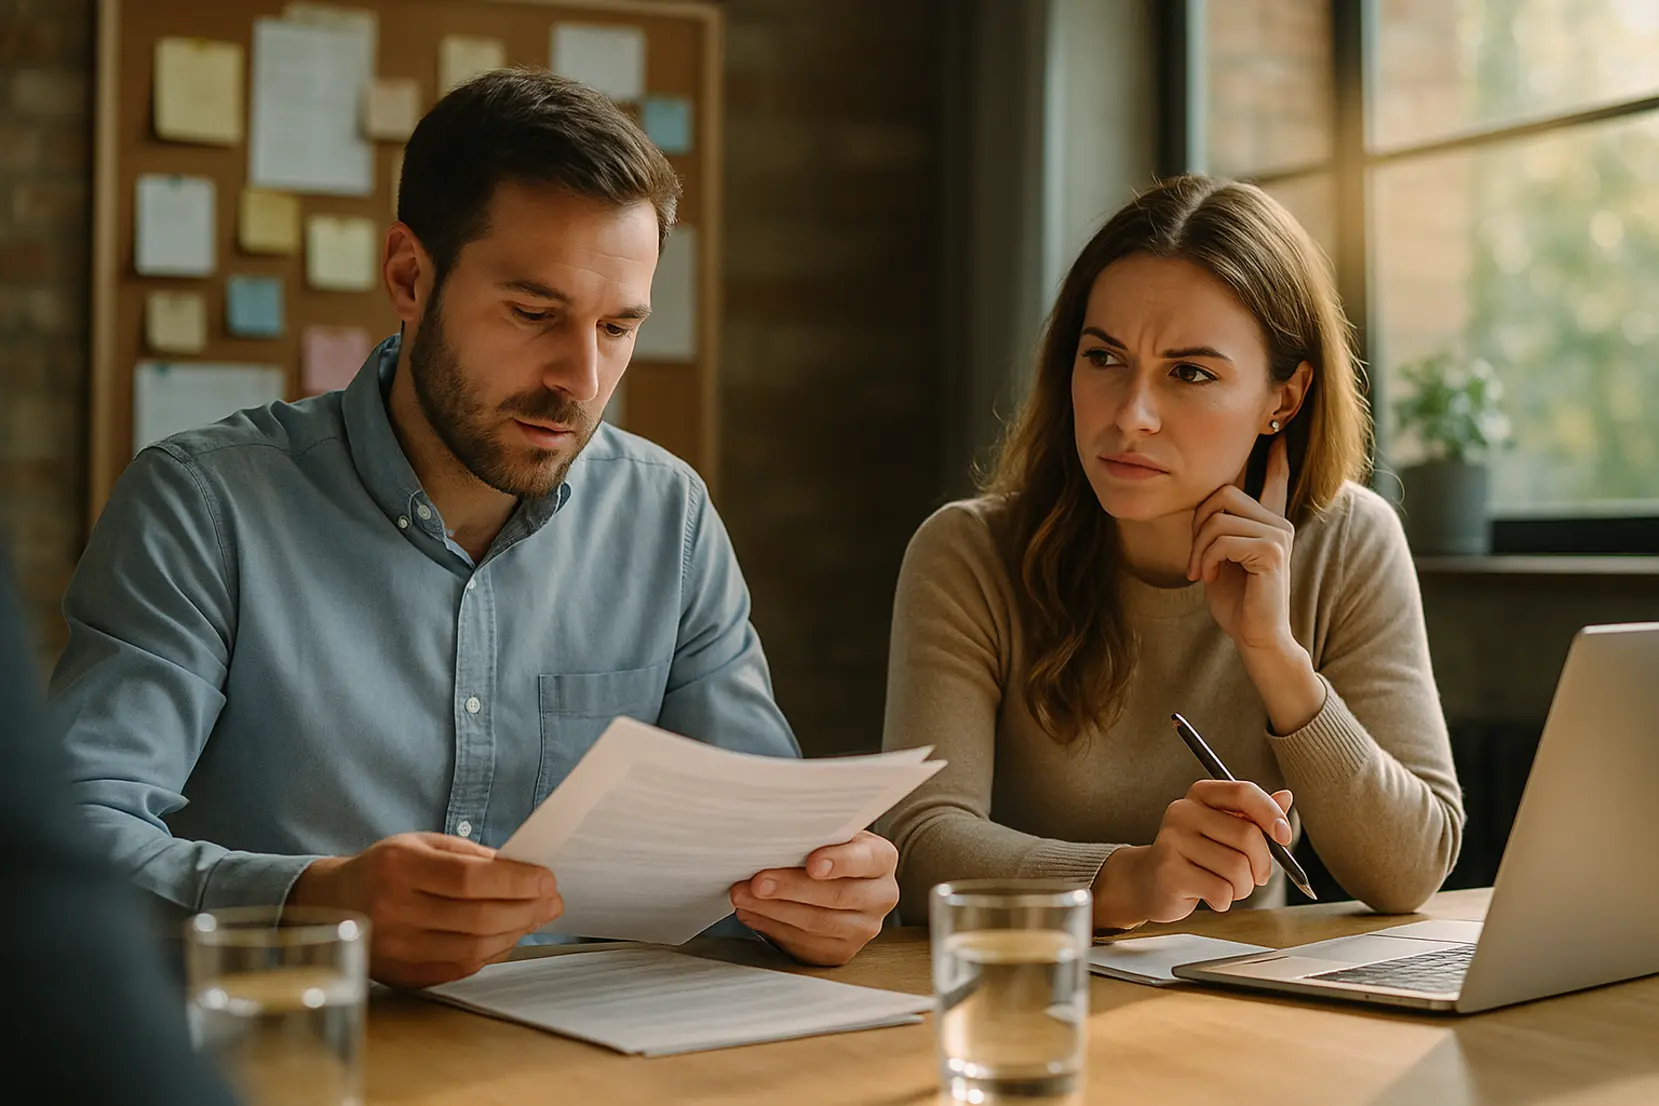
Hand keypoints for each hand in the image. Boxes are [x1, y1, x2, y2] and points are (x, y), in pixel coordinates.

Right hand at [287, 832, 562, 988]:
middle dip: (525, 909)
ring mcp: (396, 948)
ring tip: (535, 917)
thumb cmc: (387, 868)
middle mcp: (393, 909)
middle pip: (476, 917)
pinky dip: (492, 952)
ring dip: (515, 933)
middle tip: (552, 901)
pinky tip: (508, 936)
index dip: (514, 880)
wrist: (333, 904)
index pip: (468, 878)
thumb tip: (525, 873)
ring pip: (472, 947)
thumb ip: (471, 856)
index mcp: (399, 866)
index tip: (546, 879)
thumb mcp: (423, 844)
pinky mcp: (403, 975)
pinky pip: (460, 967)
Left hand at [729, 830, 898, 966]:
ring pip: (817, 923)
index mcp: (881, 859)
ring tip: (743, 897)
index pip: (865, 860)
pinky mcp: (841, 952)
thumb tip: (775, 836)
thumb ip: (814, 835)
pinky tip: (753, 914)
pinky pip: (805, 944)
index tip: (812, 864)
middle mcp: (880, 896)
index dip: (840, 862)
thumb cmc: (828, 851)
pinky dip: (773, 928)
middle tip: (758, 882)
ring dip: (773, 910)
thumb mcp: (830, 835)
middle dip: (792, 888)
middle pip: (837, 896)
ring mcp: (863, 929)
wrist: (838, 882)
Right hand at [1094, 781, 1294, 927]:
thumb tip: (1286, 797)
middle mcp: (1183, 811)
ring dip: (1242, 887)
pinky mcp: (1170, 871)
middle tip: (1256, 875)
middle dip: (1262, 865)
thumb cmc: (1194, 856)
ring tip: (1227, 886)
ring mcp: (1173, 840)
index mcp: (1201, 794)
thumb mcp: (1224, 829)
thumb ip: (1253, 815)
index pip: (1243, 792)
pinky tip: (1210, 895)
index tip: (1285, 836)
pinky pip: (1220, 891)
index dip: (1271, 814)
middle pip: (1247, 836)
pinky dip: (1225, 901)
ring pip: (1237, 869)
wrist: (1150, 881)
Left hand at [1190, 434, 1295, 653]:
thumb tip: (1210, 502)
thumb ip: (1220, 528)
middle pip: (1223, 494)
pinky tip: (1209, 578)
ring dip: (1198, 548)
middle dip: (1197, 524)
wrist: (1253, 635)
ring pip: (1218, 519)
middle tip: (1196, 557)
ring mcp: (1278, 535)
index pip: (1275, 482)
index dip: (1276, 460)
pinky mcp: (1272, 552)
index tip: (1280, 437)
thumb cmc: (1235, 600)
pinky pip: (1223, 540)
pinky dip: (1206, 559)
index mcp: (1267, 523)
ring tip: (1201, 571)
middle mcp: (1277, 524)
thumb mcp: (1220, 557)